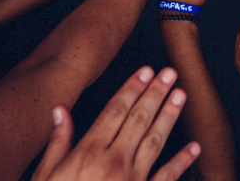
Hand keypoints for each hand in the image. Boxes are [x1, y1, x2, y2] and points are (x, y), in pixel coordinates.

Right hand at [32, 66, 199, 180]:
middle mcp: (113, 162)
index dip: (132, 88)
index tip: (146, 71)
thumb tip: (60, 110)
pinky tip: (194, 147)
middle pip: (138, 118)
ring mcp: (131, 180)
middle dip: (156, 92)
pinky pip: (165, 177)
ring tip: (181, 94)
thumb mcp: (45, 176)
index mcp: (88, 152)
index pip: (115, 110)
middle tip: (170, 72)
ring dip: (169, 115)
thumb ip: (57, 142)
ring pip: (154, 140)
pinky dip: (182, 162)